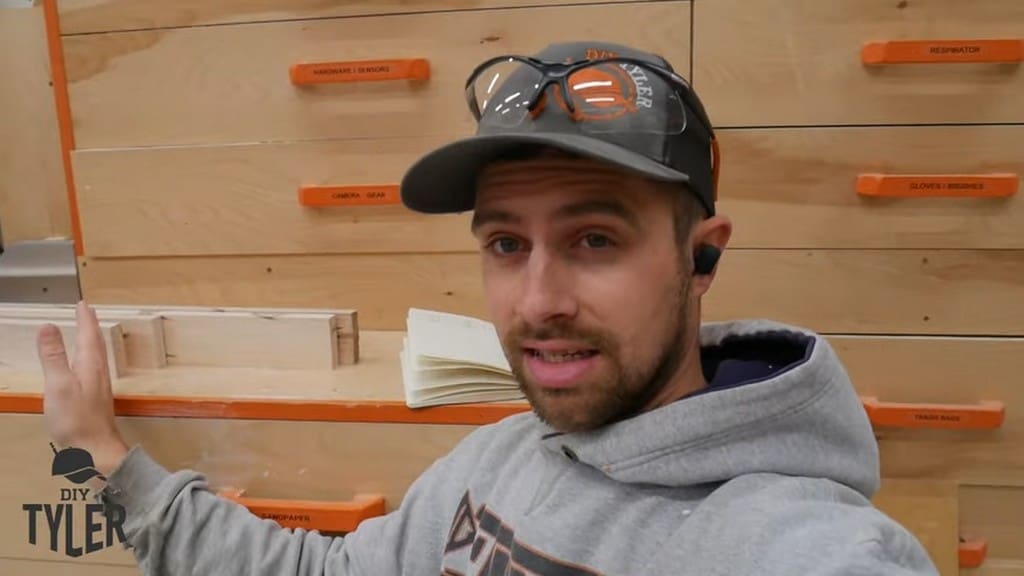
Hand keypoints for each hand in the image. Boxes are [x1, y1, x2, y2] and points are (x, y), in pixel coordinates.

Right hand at [37, 301, 128, 476]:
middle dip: (90, 325)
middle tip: (86, 312)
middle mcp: (99, 372)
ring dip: (91, 340)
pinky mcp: (96, 399)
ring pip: (96, 356)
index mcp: (90, 365)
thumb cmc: (77, 420)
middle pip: (95, 342)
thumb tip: (48, 326)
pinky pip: (93, 369)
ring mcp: (99, 386)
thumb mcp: (58, 385)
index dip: (85, 318)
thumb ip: (52, 356)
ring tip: (86, 333)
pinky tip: (84, 367)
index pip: (88, 334)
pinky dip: (88, 358)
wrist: (95, 451)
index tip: (83, 303)